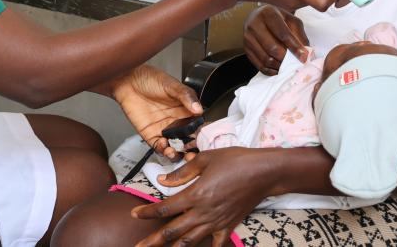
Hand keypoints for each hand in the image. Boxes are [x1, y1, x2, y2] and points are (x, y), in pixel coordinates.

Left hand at [111, 65, 202, 159]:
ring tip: (179, 152)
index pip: (198, 125)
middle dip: (192, 148)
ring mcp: (164, 130)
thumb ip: (185, 96)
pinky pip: (159, 148)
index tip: (204, 138)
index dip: (202, 133)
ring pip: (176, 147)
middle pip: (189, 140)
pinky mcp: (151, 135)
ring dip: (179, 153)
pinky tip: (166, 148)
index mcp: (185, 110)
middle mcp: (177, 122)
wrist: (128, 81)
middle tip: (193, 151)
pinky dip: (164, 151)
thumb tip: (198, 108)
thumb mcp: (171, 85)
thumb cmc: (150, 79)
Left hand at [132, 148, 274, 246]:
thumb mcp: (205, 159)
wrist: (263, 172)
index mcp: (194, 194)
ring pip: (190, 242)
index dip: (146, 213)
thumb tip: (162, 180)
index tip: (134, 215)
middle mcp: (203, 212)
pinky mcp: (229, 226)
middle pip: (172, 231)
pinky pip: (216, 245)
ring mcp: (216, 222)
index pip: (164, 208)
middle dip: (153, 241)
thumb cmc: (235, 161)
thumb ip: (182, 172)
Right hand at [244, 4, 312, 74]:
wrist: (259, 17)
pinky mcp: (245, 49)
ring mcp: (247, 37)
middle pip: (272, 48)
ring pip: (265, 59)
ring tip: (288, 66)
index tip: (303, 57)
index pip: (282, 34)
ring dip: (279, 66)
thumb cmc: (278, 19)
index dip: (294, 47)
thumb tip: (304, 54)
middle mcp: (254, 24)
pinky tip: (278, 68)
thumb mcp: (292, 20)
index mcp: (268, 13)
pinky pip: (259, 65)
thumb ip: (299, 35)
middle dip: (286, 58)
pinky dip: (270, 70)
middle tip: (296, 63)